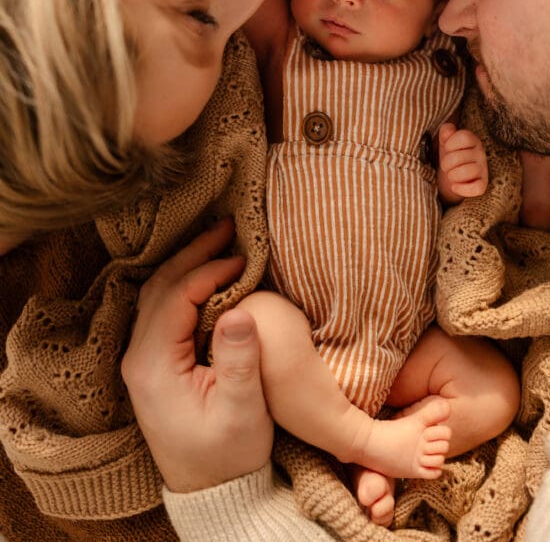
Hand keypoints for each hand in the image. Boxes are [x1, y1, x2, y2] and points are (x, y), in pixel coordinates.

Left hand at [121, 219, 273, 492]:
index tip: (243, 258)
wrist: (211, 491)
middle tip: (227, 225)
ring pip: (158, 294)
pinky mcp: (153, 364)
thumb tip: (239, 309)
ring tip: (219, 240)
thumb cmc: (229, 454)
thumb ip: (238, 360)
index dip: (208, 270)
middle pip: (160, 287)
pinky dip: (184, 284)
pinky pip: (163, 310)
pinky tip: (208, 274)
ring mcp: (142, 360)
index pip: (176, 296)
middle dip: (194, 252)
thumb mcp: (242, 410)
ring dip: (187, 264)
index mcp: (153, 365)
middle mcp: (138, 357)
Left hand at [438, 122, 488, 199]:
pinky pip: (476, 188)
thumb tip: (448, 130)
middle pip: (458, 157)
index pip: (464, 136)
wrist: (453, 174)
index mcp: (473, 140)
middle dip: (446, 164)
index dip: (450, 144)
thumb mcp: (446, 141)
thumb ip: (446, 132)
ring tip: (451, 175)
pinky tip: (455, 186)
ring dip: (452, 176)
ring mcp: (483, 169)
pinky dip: (462, 189)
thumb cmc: (451, 155)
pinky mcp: (483, 184)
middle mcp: (480, 153)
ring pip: (467, 172)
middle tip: (446, 166)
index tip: (447, 149)